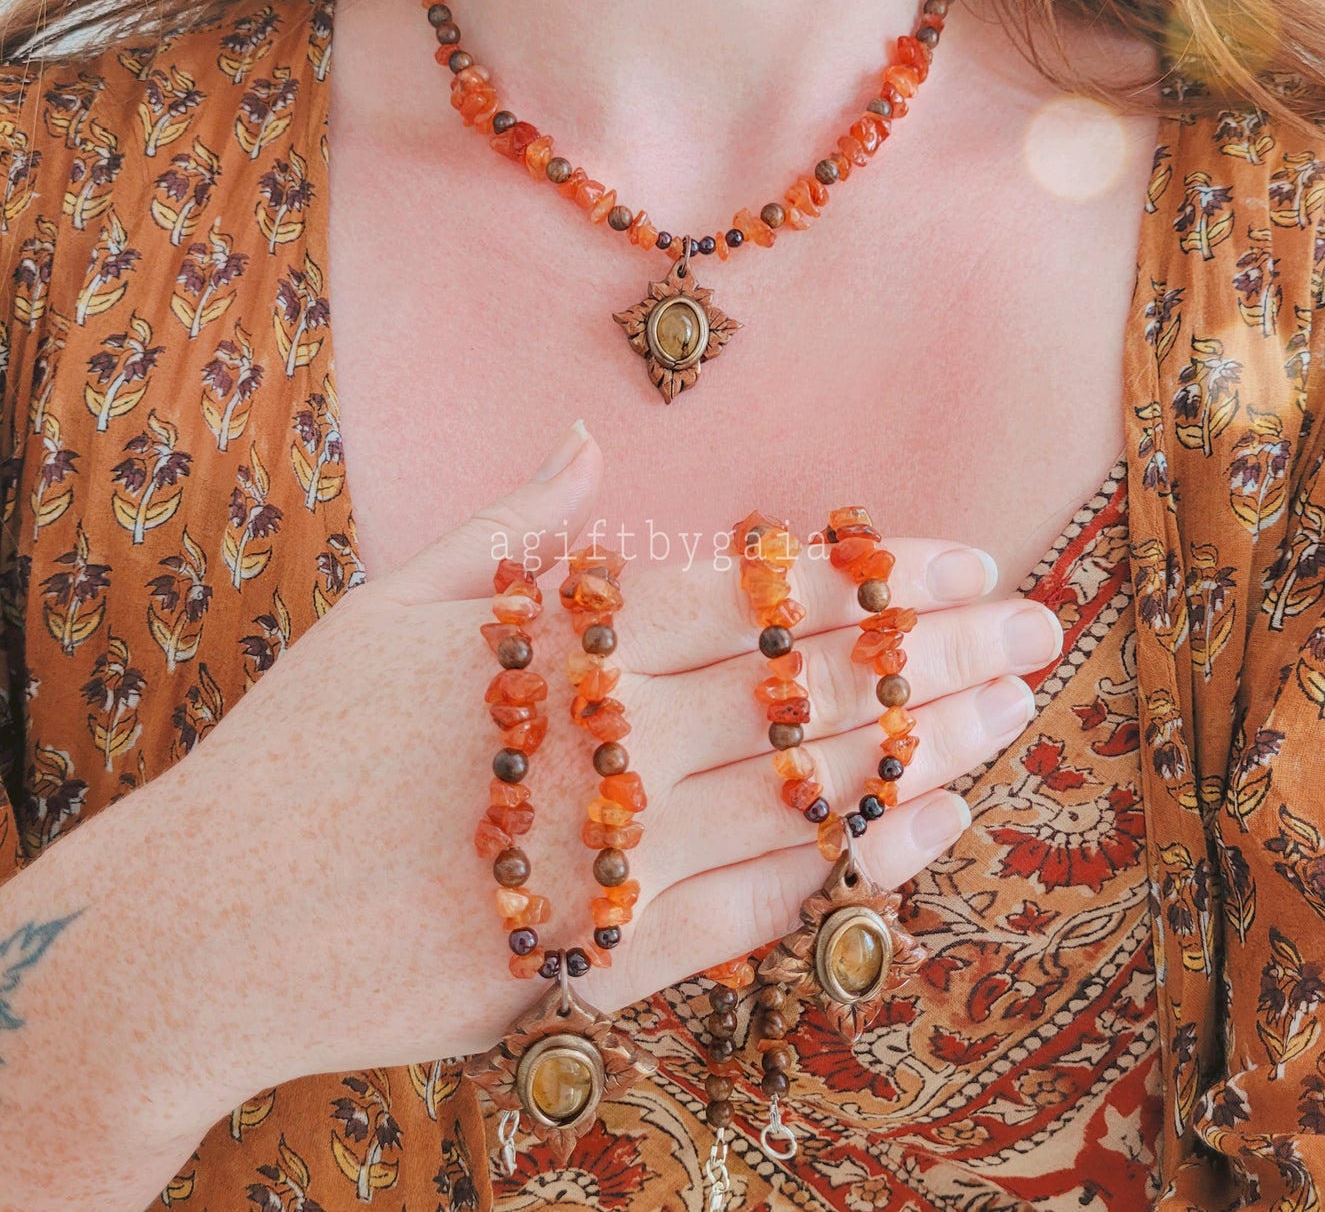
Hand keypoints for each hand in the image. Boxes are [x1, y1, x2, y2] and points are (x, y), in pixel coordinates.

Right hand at [182, 419, 1060, 1100]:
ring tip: (1014, 715)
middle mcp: (603, 743)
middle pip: (812, 689)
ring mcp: (607, 858)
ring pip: (809, 794)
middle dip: (942, 653)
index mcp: (559, 643)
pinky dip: (850, 867)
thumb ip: (509, 528)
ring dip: (926, 749)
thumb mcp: (391, 610)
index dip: (882, 578)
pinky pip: (756, 911)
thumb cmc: (299, 751)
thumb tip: (585, 440)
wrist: (207, 926)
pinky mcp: (599, 959)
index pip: (762, 596)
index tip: (971, 562)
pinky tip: (924, 829)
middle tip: (1041, 627)